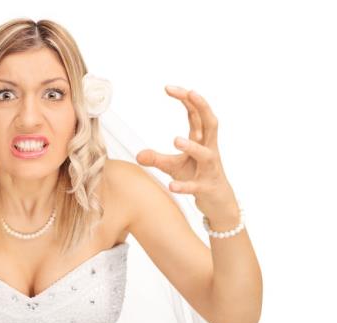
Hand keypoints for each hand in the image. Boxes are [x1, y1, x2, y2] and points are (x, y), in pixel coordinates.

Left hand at [136, 86, 237, 219]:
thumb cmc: (197, 177)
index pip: (196, 115)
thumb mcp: (174, 166)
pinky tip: (172, 185)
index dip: (187, 99)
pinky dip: (184, 186)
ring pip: (205, 154)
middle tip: (190, 92)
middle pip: (211, 123)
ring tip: (175, 140)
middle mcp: (210, 150)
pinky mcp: (207, 188)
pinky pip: (196, 186)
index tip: (169, 88)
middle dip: (202, 106)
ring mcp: (210, 169)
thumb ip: (156, 158)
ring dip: (192, 147)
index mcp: (203, 140)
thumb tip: (137, 155)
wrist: (219, 202)